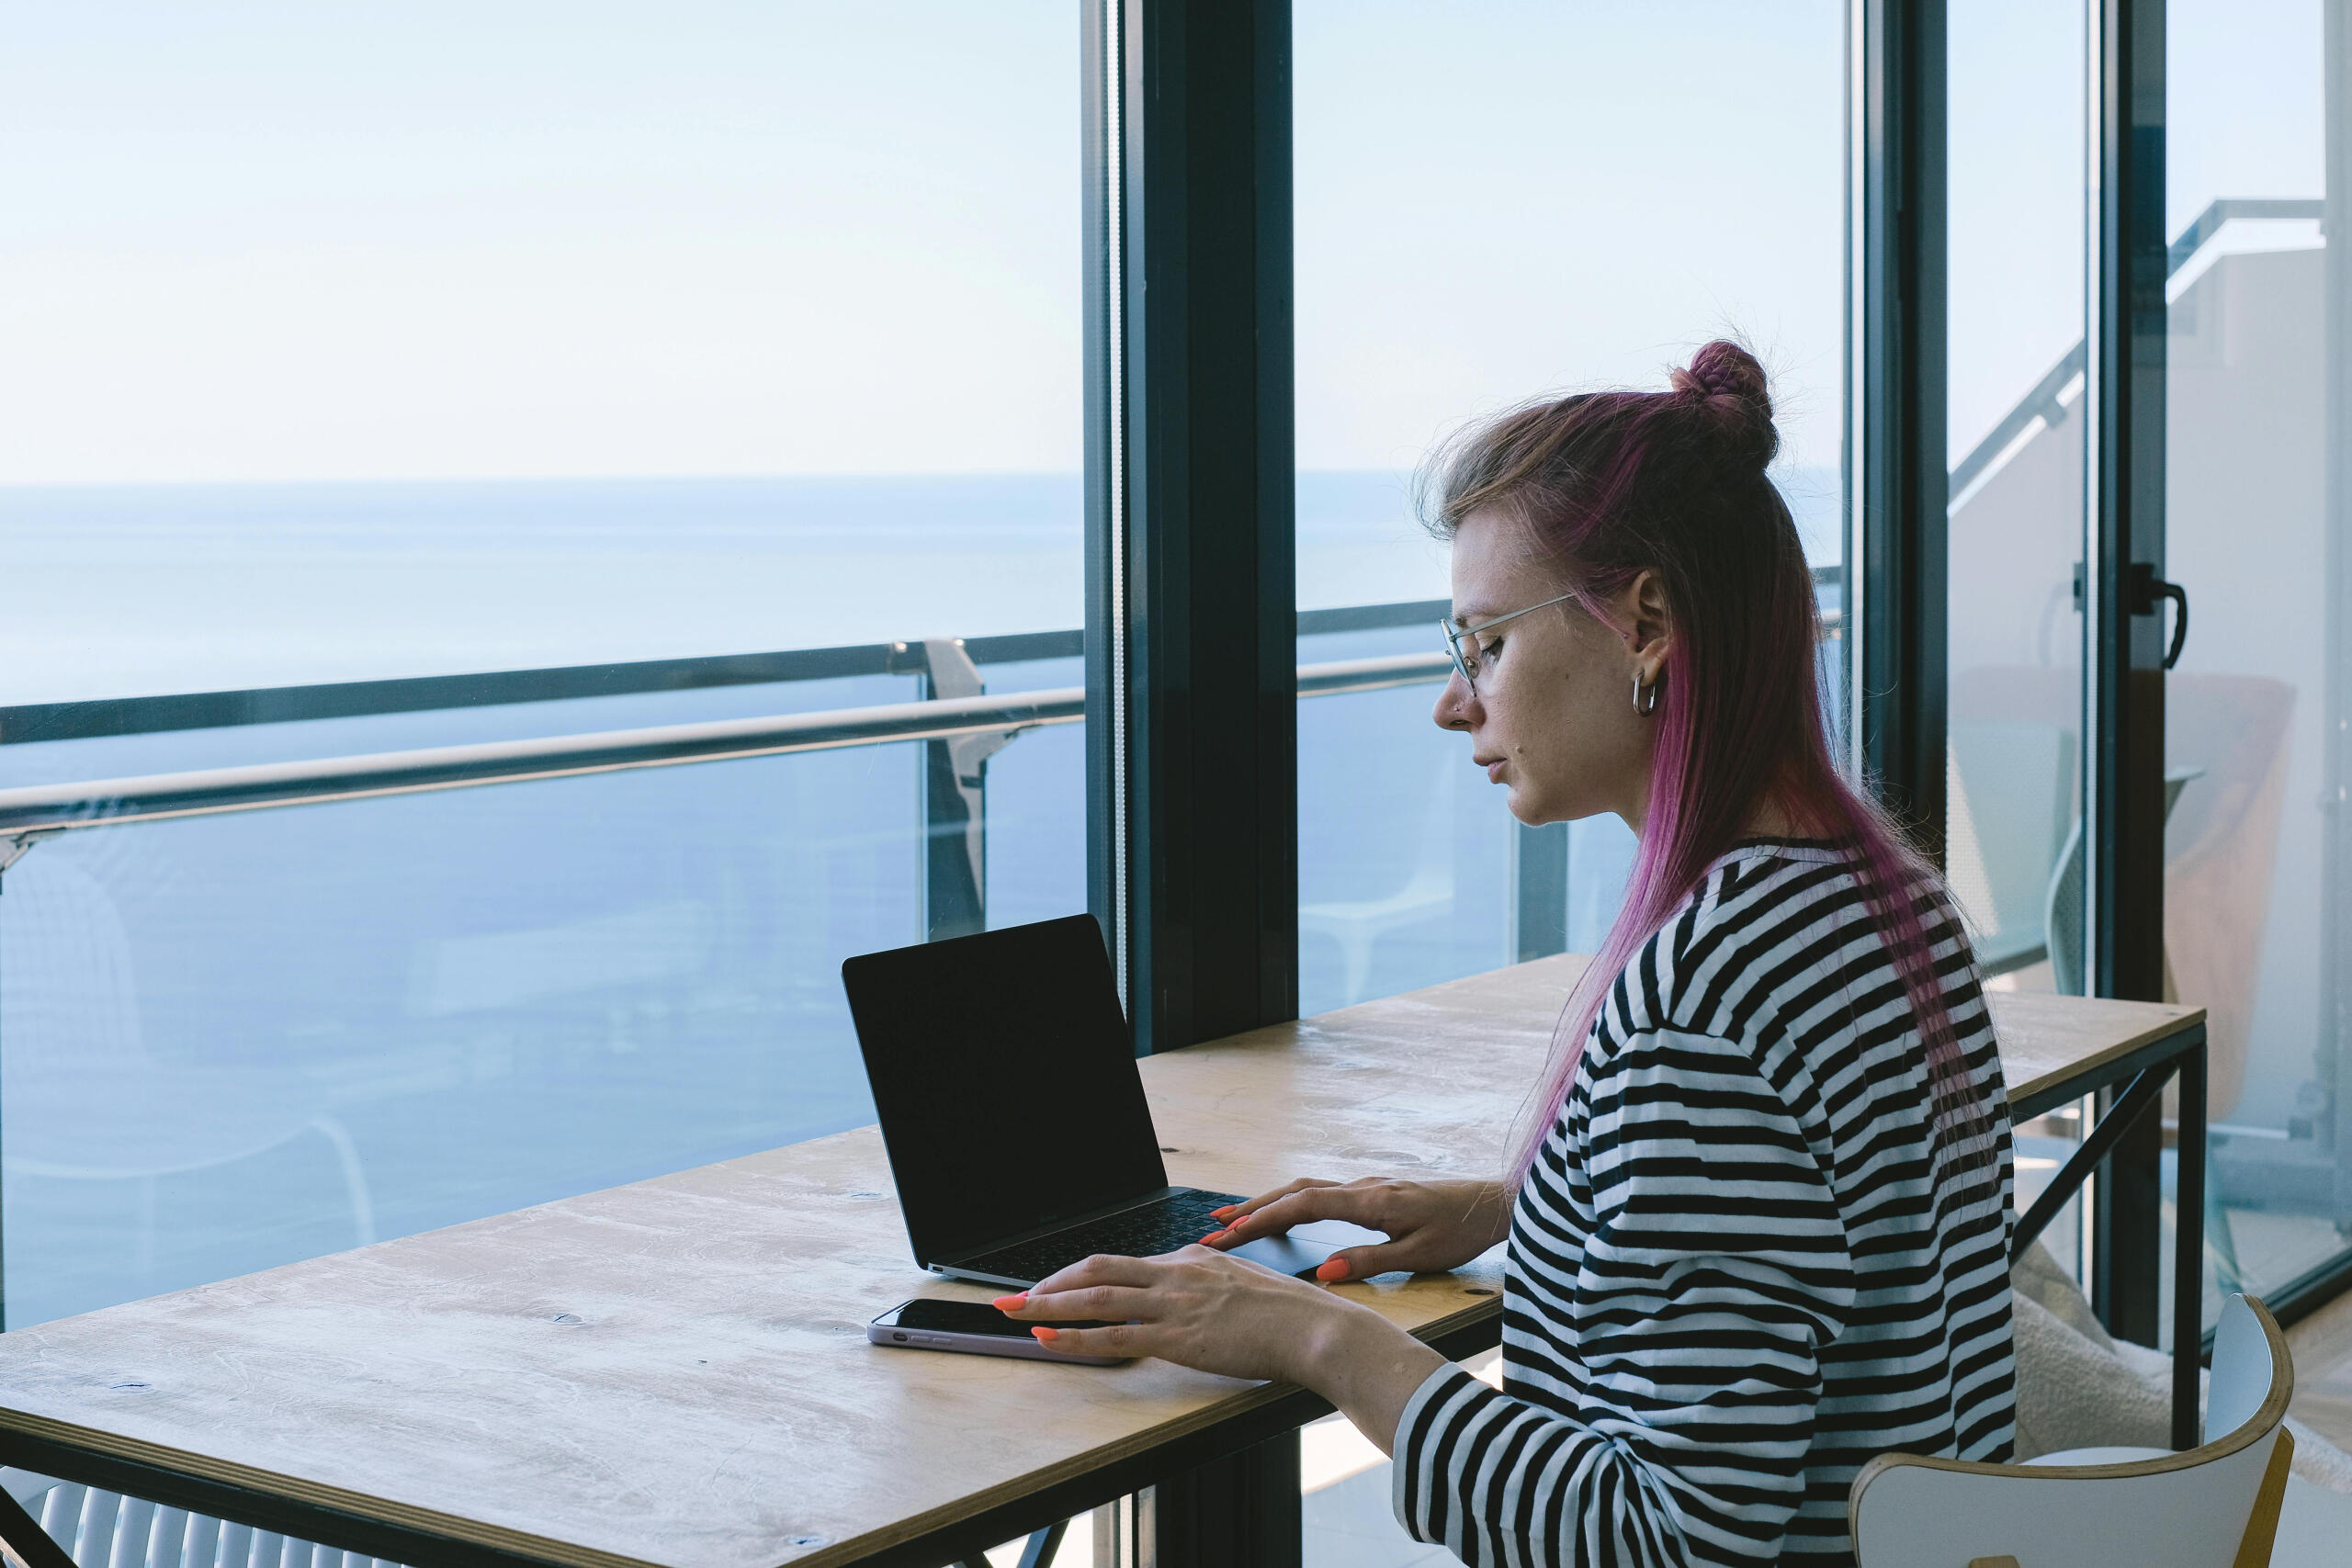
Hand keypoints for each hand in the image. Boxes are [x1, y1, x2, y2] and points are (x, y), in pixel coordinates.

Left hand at [993, 1244, 1372, 1383]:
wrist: (1314, 1328)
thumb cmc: (1292, 1314)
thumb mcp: (1245, 1285)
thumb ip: (1213, 1288)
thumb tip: (1199, 1301)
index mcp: (1192, 1260)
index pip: (1125, 1264)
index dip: (1083, 1276)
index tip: (1057, 1287)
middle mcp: (1176, 1273)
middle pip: (1097, 1270)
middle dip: (1050, 1284)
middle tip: (1014, 1297)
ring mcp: (1174, 1303)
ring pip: (1096, 1298)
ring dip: (1048, 1306)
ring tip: (1013, 1313)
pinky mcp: (1177, 1336)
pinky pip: (1114, 1336)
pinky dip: (1076, 1338)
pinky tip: (1049, 1341)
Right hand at [1196, 1176, 1509, 1280]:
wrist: (1493, 1205)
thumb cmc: (1461, 1231)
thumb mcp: (1418, 1255)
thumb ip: (1369, 1262)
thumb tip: (1322, 1272)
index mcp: (1369, 1201)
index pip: (1302, 1205)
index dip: (1263, 1219)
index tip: (1229, 1234)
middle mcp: (1361, 1187)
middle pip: (1294, 1192)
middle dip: (1252, 1210)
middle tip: (1214, 1228)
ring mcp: (1365, 1188)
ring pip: (1304, 1190)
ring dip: (1267, 1204)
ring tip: (1233, 1220)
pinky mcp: (1372, 1194)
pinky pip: (1319, 1194)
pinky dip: (1290, 1203)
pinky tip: (1279, 1215)